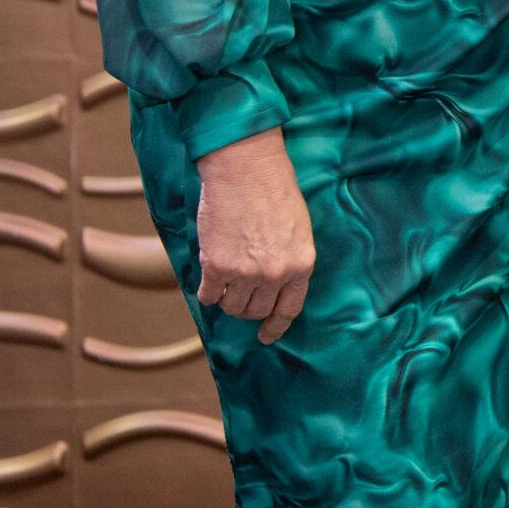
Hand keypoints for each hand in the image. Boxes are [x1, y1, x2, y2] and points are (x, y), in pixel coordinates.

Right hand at [192, 128, 314, 344]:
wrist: (247, 171)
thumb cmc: (275, 192)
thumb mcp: (298, 229)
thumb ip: (289, 260)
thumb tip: (274, 285)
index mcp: (301, 265)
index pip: (289, 309)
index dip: (276, 326)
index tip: (266, 336)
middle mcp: (275, 274)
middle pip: (256, 310)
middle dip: (248, 306)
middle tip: (240, 292)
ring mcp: (245, 273)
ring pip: (232, 306)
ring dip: (227, 299)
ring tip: (226, 280)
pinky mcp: (216, 267)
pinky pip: (209, 296)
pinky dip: (207, 292)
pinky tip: (209, 280)